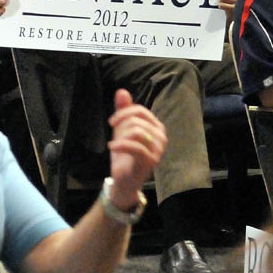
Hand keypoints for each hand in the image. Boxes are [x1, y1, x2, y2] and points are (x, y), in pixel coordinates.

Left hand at [107, 89, 165, 208]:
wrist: (124, 181)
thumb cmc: (125, 155)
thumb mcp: (122, 130)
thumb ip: (123, 111)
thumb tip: (122, 91)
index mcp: (156, 126)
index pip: (140, 111)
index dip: (124, 113)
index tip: (112, 121)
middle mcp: (161, 136)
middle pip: (137, 120)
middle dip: (121, 125)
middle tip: (113, 134)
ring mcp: (158, 149)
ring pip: (137, 131)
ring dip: (121, 137)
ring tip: (114, 145)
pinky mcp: (151, 161)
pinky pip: (136, 146)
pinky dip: (120, 145)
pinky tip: (112, 147)